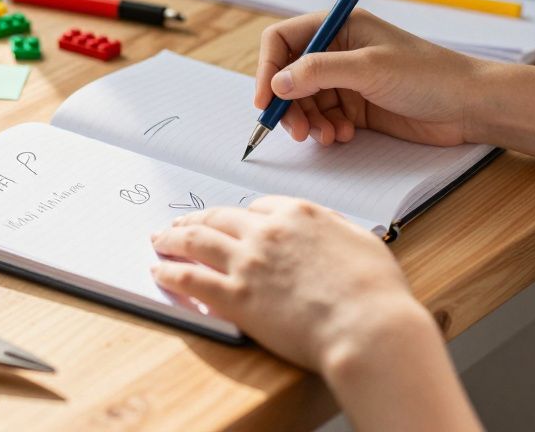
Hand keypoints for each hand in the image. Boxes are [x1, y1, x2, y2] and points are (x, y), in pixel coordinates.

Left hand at [151, 196, 433, 373]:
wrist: (368, 327)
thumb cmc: (376, 293)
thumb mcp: (363, 242)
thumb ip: (336, 229)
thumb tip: (325, 226)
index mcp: (299, 215)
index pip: (258, 207)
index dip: (238, 216)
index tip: (228, 220)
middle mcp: (267, 232)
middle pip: (219, 217)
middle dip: (195, 219)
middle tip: (180, 223)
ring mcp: (247, 263)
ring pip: (197, 240)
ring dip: (173, 237)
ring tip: (159, 239)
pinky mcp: (235, 297)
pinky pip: (191, 278)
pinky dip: (171, 272)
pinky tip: (160, 271)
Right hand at [255, 9, 486, 146]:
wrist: (469, 106)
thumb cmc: (428, 75)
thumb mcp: (369, 68)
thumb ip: (319, 72)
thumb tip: (276, 84)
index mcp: (338, 26)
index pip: (283, 40)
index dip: (268, 69)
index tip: (265, 100)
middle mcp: (337, 50)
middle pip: (288, 75)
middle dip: (288, 104)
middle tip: (296, 131)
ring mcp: (345, 79)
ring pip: (303, 101)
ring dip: (308, 121)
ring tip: (328, 136)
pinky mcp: (355, 106)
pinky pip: (322, 117)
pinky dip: (325, 129)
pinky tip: (343, 136)